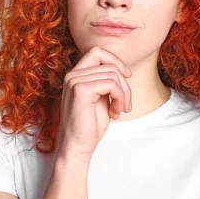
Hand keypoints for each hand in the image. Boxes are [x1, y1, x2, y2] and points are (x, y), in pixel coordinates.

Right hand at [57, 46, 131, 160]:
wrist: (78, 147)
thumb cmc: (90, 126)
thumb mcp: (101, 98)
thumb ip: (106, 81)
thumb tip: (122, 69)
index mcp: (75, 75)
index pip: (97, 51)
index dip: (115, 61)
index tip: (126, 77)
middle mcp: (72, 74)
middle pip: (109, 63)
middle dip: (124, 83)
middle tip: (125, 104)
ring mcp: (74, 80)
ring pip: (113, 74)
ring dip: (124, 94)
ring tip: (120, 110)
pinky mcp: (80, 90)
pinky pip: (111, 83)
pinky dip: (120, 97)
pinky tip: (115, 113)